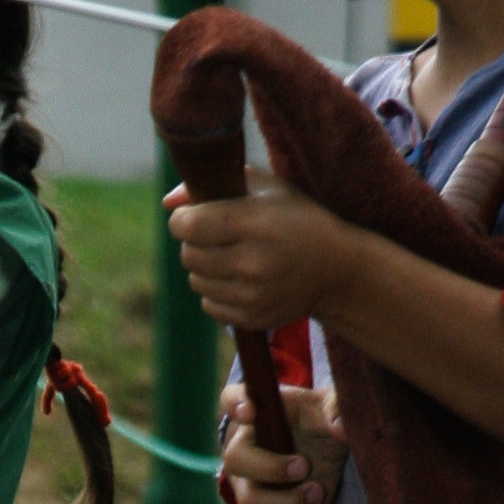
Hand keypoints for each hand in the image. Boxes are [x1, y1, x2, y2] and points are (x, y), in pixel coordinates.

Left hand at [166, 173, 357, 330]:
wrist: (336, 269)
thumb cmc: (298, 219)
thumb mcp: (266, 190)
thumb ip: (216, 185)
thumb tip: (168, 203)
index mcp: (253, 224)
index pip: (188, 226)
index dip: (182, 220)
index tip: (192, 217)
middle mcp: (251, 262)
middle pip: (188, 255)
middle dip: (194, 243)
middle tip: (216, 237)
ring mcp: (251, 295)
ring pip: (196, 281)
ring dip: (205, 268)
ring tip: (231, 257)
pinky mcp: (252, 318)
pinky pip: (209, 305)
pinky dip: (216, 292)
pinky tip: (239, 280)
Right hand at [219, 376, 346, 503]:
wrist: (330, 460)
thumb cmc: (323, 424)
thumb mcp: (333, 408)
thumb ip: (338, 408)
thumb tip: (339, 427)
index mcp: (259, 415)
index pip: (231, 398)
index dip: (235, 404)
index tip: (250, 411)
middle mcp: (244, 450)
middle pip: (234, 460)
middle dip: (271, 468)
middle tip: (304, 467)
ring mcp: (248, 486)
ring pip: (248, 502)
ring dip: (287, 503)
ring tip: (318, 493)